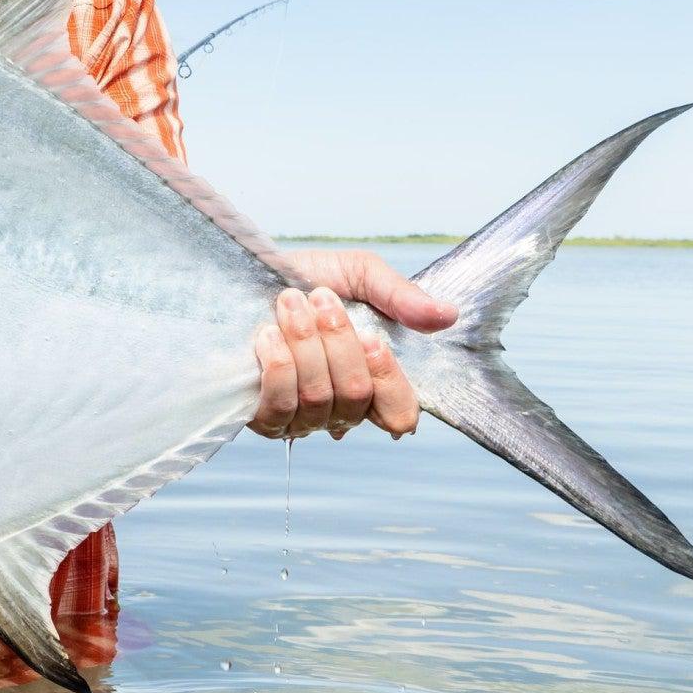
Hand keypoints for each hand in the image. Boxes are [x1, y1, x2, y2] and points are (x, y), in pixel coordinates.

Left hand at [248, 249, 456, 441]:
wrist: (245, 276)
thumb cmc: (306, 279)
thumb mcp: (359, 274)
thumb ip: (401, 296)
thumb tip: (447, 316)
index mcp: (374, 379)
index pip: (400, 414)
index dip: (389, 382)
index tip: (371, 339)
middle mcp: (342, 408)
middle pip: (357, 397)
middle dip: (337, 342)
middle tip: (319, 298)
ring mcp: (303, 418)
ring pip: (319, 400)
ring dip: (305, 344)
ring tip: (289, 304)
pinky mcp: (265, 418)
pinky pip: (280, 410)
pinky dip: (278, 367)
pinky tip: (267, 335)